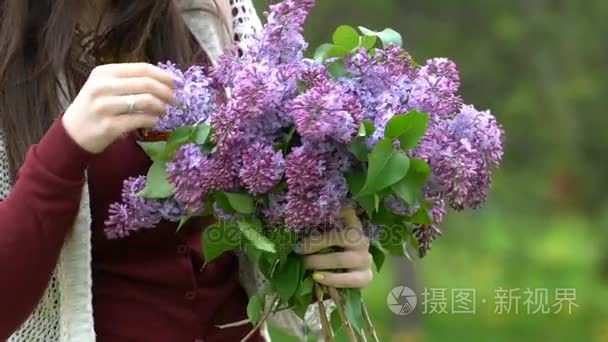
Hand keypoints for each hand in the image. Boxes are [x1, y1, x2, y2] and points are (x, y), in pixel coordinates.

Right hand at [62, 63, 176, 153]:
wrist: (72, 134)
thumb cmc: (95, 108)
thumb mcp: (105, 87)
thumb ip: (130, 81)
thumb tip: (166, 81)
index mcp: (104, 72)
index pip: (142, 69)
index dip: (164, 76)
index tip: (177, 84)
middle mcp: (102, 86)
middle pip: (147, 84)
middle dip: (167, 92)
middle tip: (176, 101)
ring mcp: (104, 106)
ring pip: (146, 101)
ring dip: (161, 107)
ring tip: (165, 112)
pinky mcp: (109, 126)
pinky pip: (140, 120)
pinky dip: (153, 121)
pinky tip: (155, 122)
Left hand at [298, 208, 372, 288]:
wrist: (346, 285)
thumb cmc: (331, 260)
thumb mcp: (327, 245)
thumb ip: (320, 238)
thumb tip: (299, 236)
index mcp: (353, 229)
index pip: (350, 215)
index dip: (341, 210)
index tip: (325, 208)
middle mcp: (362, 241)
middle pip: (341, 237)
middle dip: (317, 243)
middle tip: (299, 250)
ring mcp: (365, 260)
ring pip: (341, 259)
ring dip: (319, 262)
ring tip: (305, 265)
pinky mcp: (366, 278)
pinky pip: (347, 279)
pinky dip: (330, 278)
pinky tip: (316, 277)